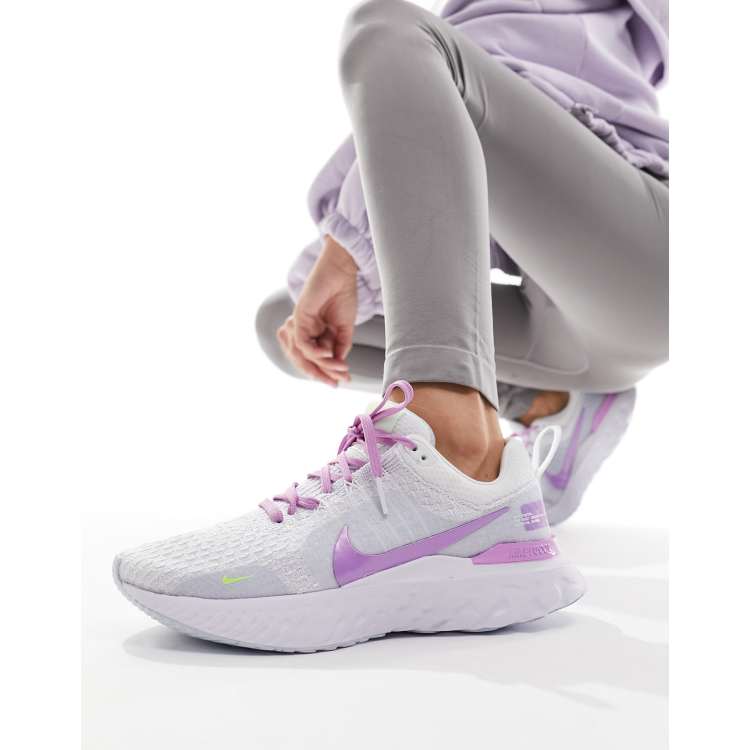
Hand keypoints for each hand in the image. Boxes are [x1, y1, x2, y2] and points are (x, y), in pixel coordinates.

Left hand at [277, 235, 356, 385]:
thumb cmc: (343, 295)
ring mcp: (300, 325)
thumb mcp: (345, 328)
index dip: (328, 372)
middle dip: (322, 374)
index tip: (343, 381)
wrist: (342, 272)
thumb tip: (339, 365)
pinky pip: (303, 342)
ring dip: (322, 365)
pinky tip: (329, 354)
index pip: (316, 359)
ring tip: (339, 369)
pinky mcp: (299, 317)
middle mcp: (305, 331)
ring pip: (304, 355)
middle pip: (307, 361)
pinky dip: (315, 352)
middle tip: (337, 383)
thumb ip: (341, 346)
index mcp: (316, 334)